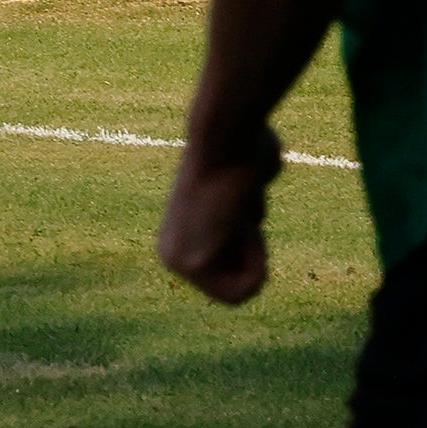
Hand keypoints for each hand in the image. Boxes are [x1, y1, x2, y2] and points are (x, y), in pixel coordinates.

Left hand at [158, 128, 282, 304]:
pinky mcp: (193, 265)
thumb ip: (241, 204)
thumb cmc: (243, 149)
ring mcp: (177, 263)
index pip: (236, 277)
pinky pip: (247, 289)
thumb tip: (250, 193)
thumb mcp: (243, 184)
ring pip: (245, 288)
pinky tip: (233, 220)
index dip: (255, 249)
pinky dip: (256, 255)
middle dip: (255, 252)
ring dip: (255, 250)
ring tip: (234, 211)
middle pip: (241, 285)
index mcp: (179, 240)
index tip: (240, 211)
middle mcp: (170, 255)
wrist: (225, 138)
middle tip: (237, 212)